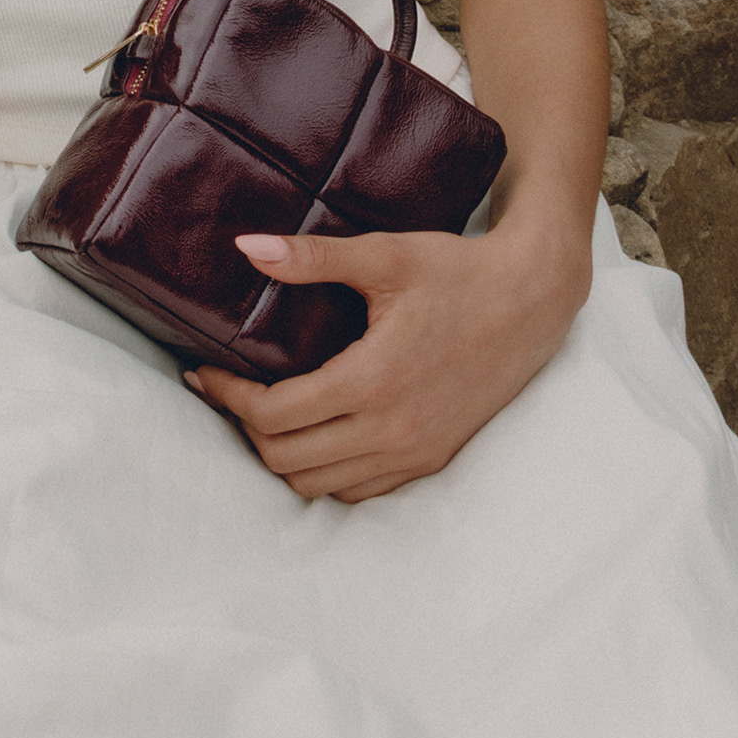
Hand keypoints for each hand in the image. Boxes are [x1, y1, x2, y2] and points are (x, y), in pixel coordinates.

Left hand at [185, 218, 591, 501]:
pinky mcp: (432, 458)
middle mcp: (392, 429)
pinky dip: (324, 472)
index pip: (273, 416)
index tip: (205, 372)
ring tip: (262, 413)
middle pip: (287, 460)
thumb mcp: (384, 254)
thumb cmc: (457, 271)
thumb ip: (312, 257)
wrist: (532, 300)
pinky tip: (312, 434)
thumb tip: (246, 246)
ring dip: (282, 456)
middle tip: (227, 390)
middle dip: (245, 429)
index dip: (227, 397)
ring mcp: (414, 451)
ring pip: (320, 485)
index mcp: (373, 381)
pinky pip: (359, 490)